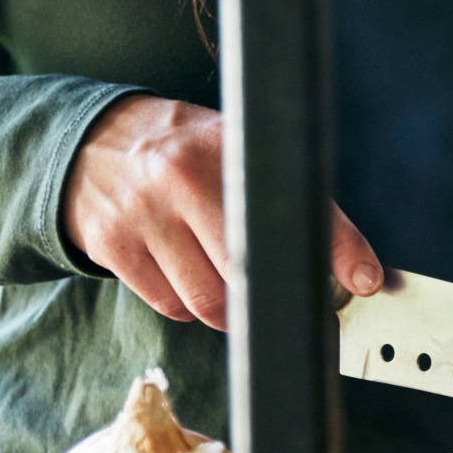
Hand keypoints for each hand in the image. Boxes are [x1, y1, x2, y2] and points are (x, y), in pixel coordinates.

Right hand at [62, 94, 382, 326]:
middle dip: (276, 293)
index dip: (337, 249)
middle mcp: (181, 176)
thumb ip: (285, 195)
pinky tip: (185, 274)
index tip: (365, 280)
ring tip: (229, 285)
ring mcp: (142, 213)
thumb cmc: (177, 152)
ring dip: (231, 310)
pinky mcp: (113, 245)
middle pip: (251, 268)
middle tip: (285, 298)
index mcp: (224, 146)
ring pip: (211, 300)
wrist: (87, 142)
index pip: (295, 204)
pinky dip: (188, 305)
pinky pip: (171, 305)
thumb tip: (357, 268)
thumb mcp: (231, 149)